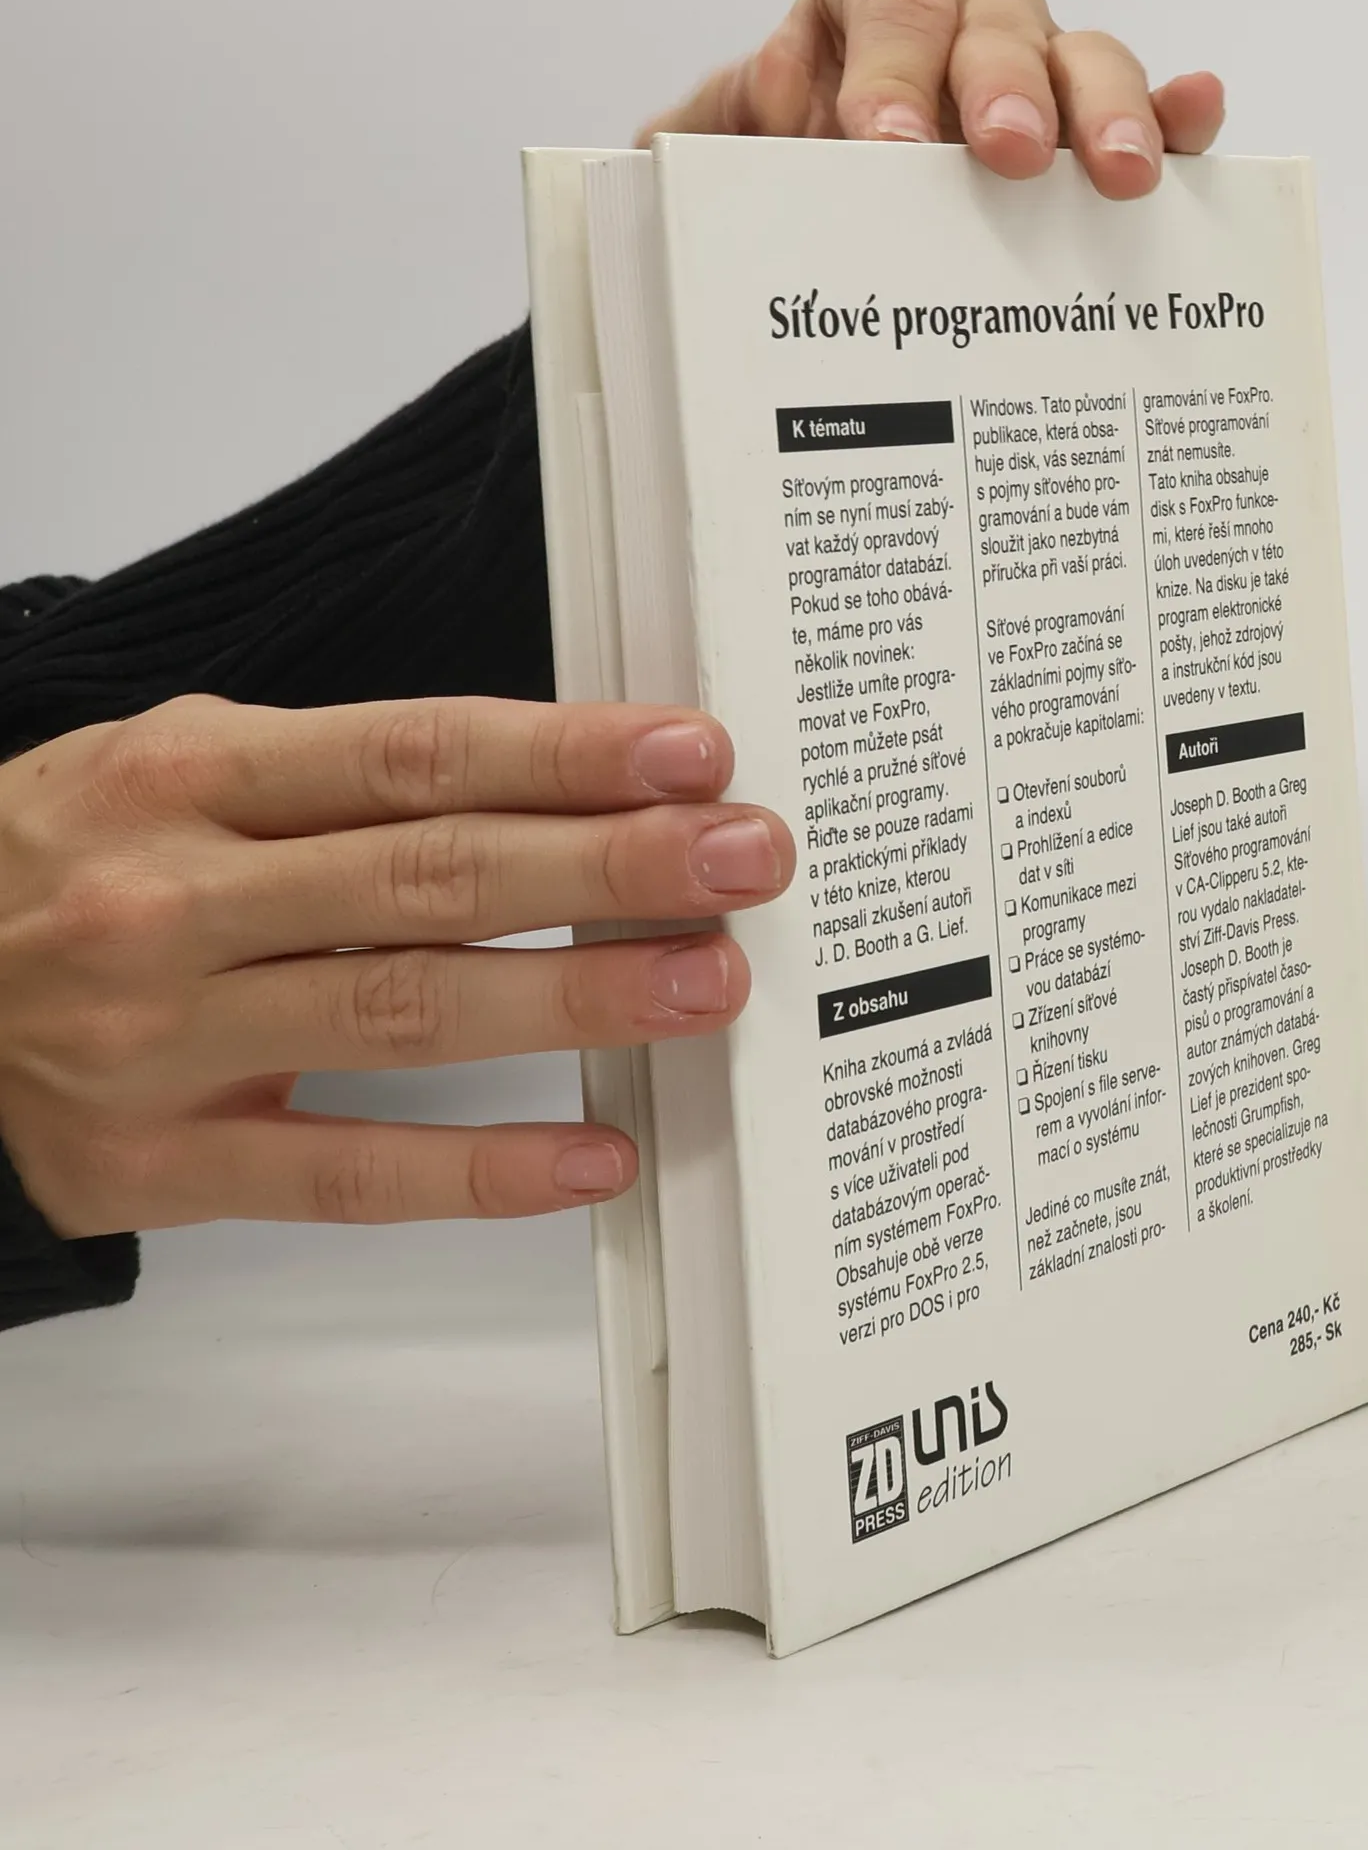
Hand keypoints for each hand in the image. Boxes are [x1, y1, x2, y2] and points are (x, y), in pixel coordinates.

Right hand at [0, 695, 793, 1234]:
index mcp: (188, 779)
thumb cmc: (67, 866)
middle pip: (430, 874)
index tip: (690, 753)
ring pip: (403, 1011)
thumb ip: (349, 775)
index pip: (414, 754)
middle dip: (605, 864)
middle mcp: (176, 900)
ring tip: (704, 982)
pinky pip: (342, 1174)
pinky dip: (477, 1170)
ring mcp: (162, 1039)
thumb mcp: (177, 770)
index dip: (563, 752)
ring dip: (573, 996)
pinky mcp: (157, 1165)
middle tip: (741, 860)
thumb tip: (564, 784)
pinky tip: (592, 1156)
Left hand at [641, 0, 1224, 199]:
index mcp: (864, 2)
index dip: (889, 57)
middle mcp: (960, 22)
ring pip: (1083, 57)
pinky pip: (1147, 110)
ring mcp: (1037, 75)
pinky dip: (1177, 114)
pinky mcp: (1090, 137)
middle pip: (998, 14)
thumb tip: (668, 162)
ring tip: (1118, 175)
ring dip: (1105, 109)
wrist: (817, 212)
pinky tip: (1196, 121)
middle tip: (1004, 155)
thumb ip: (693, 146)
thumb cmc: (780, 171)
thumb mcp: (714, 154)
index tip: (883, 145)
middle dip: (1003, 83)